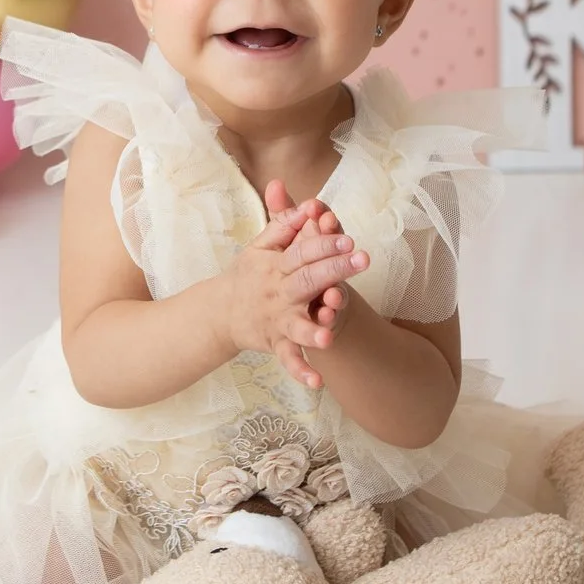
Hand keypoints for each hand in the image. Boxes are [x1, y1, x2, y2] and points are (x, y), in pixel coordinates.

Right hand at [217, 180, 368, 389]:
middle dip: (334, 270)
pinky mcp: (276, 344)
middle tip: (362, 259)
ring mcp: (277, 320)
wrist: (221, 313)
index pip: (303, 251)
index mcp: (276, 265)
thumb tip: (303, 202)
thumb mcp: (261, 245)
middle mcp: (278, 292)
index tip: (348, 236)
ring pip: (296, 326)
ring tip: (329, 332)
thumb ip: (283, 223)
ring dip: (312, 330)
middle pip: (307, 280)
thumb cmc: (249, 274)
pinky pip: (289, 359)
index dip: (324, 242)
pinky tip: (317, 382)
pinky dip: (301, 371)